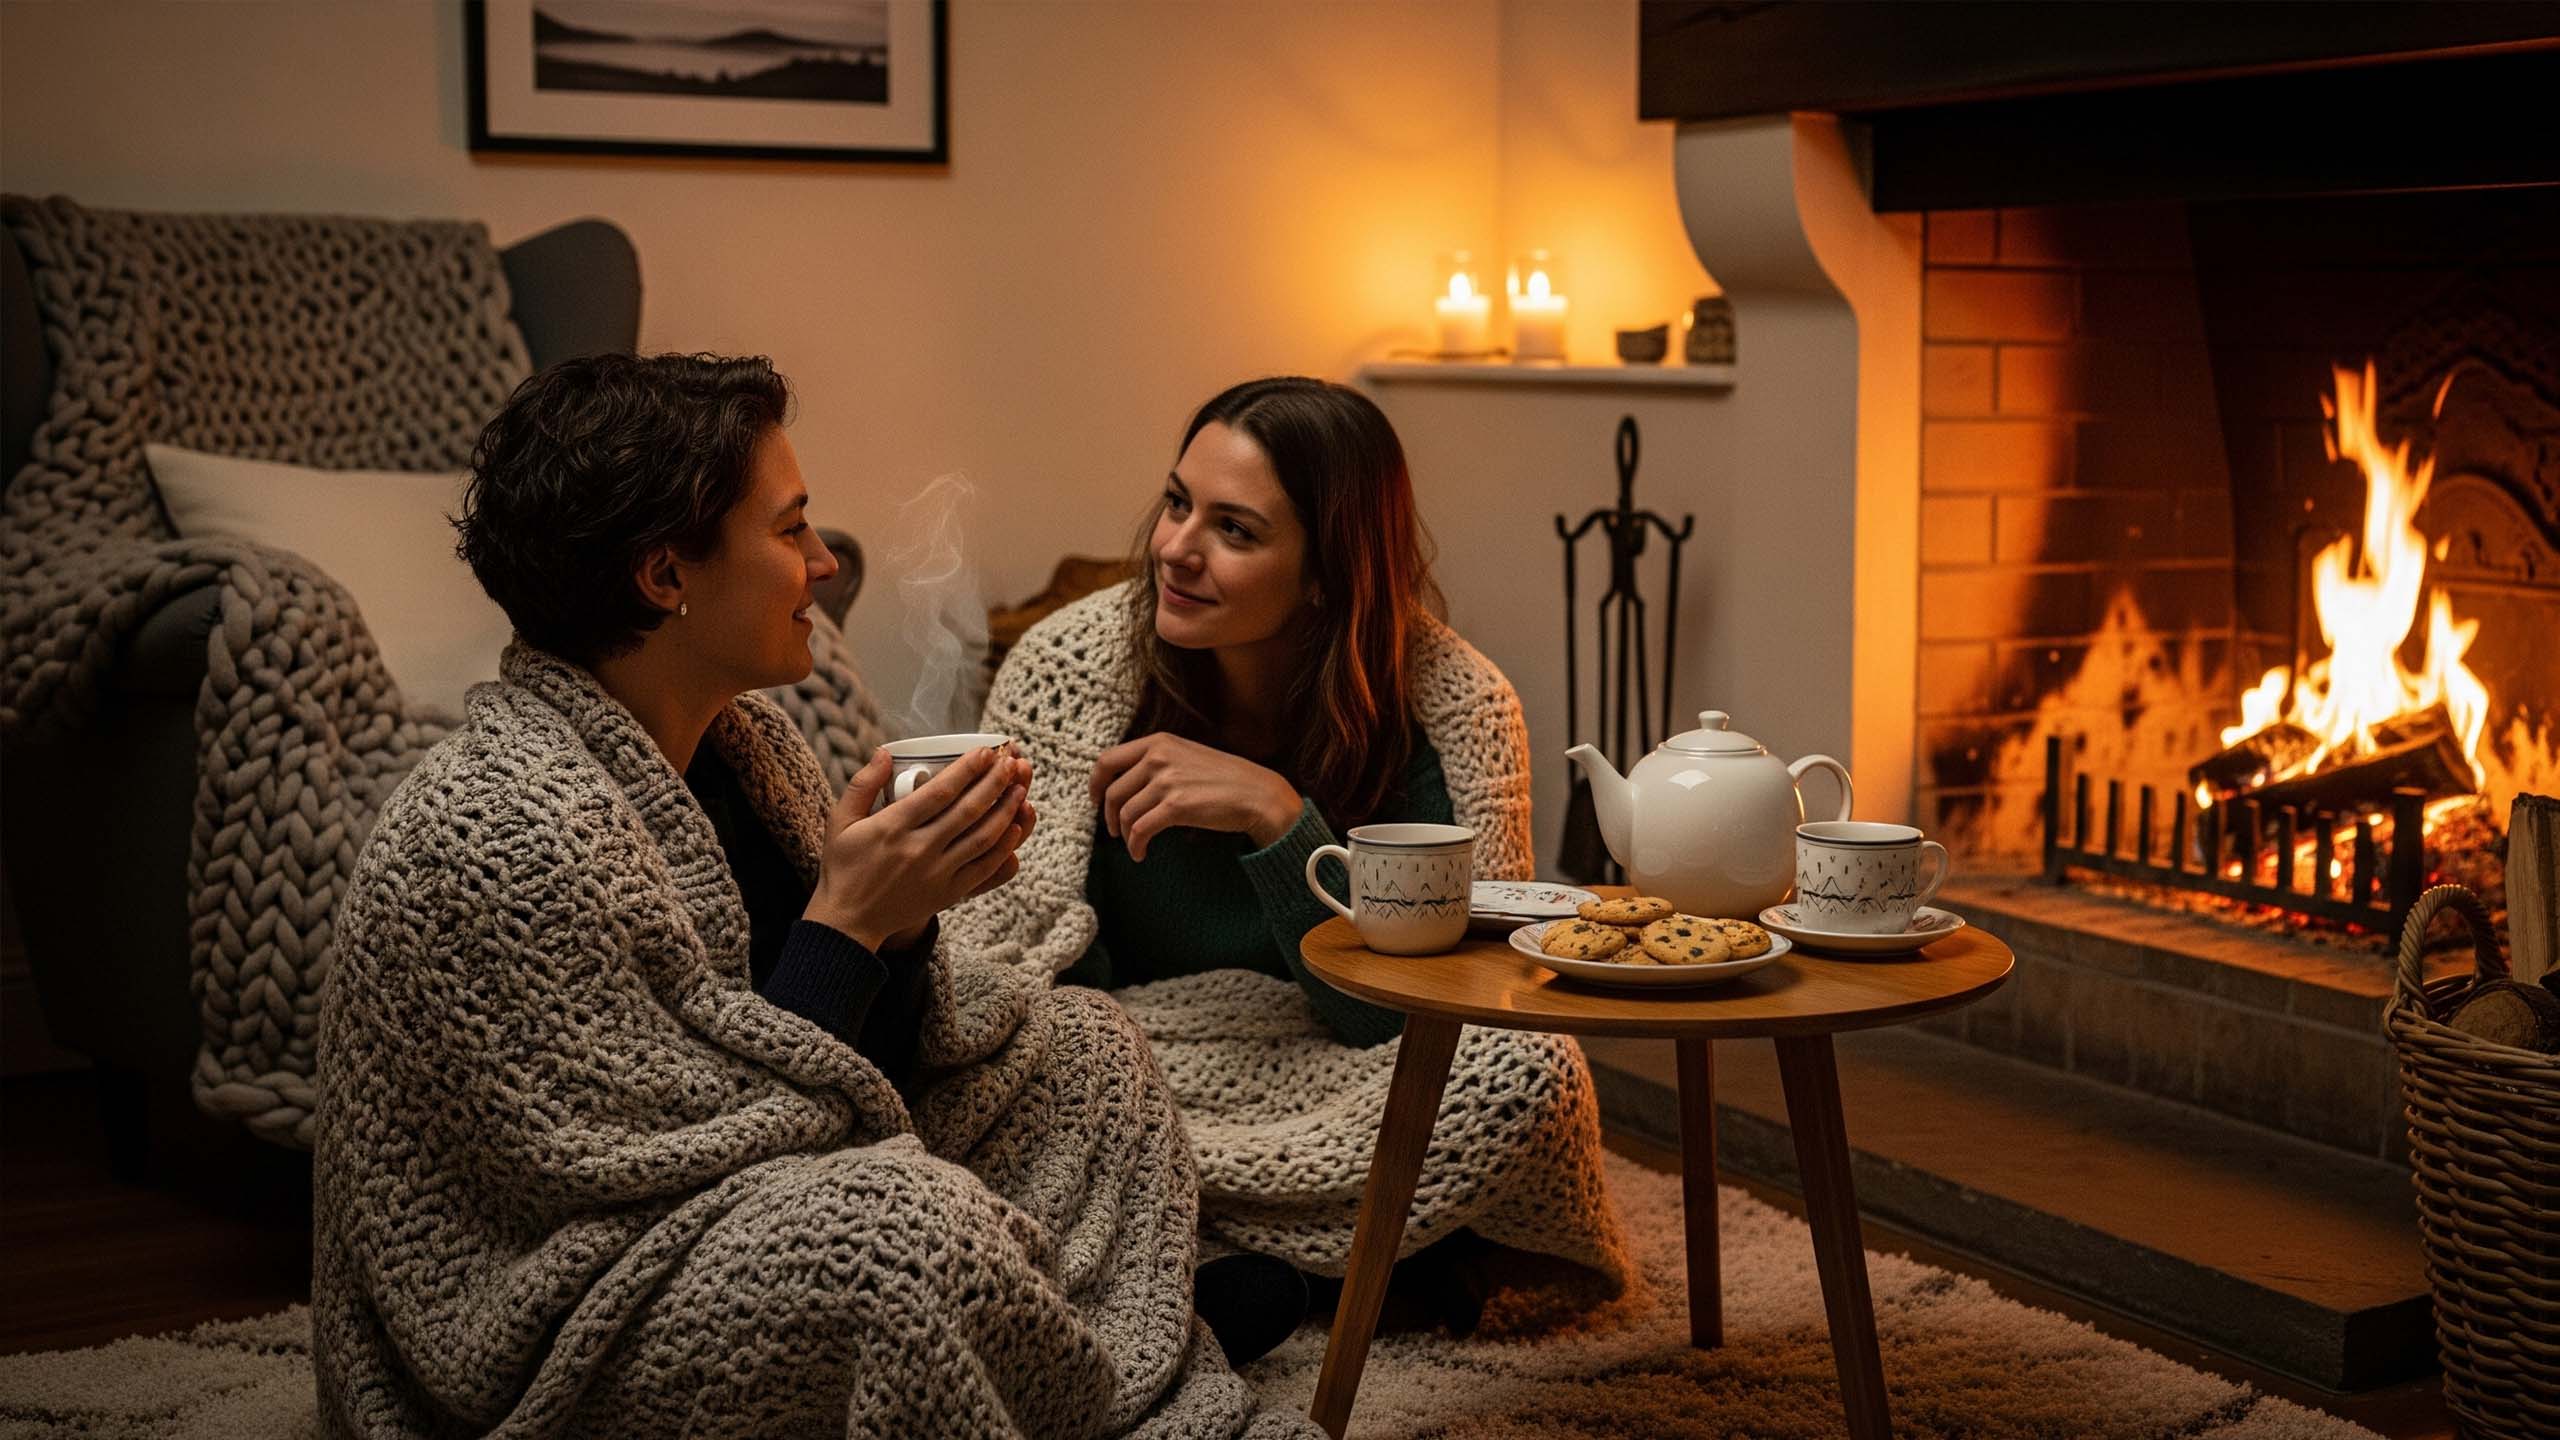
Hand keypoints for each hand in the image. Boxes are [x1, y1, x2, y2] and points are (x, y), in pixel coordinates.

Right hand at [804, 745, 1036, 950]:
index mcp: (892, 827)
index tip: (985, 752)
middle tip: (1011, 762)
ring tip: (1020, 789)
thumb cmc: (844, 867)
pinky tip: (1014, 829)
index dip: (967, 769)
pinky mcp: (947, 893)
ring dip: (1004, 811)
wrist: (848, 922)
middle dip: (994, 783)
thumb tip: (885, 752)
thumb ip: (862, 784)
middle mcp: (918, 849)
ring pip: (980, 837)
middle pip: (967, 810)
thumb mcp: (841, 821)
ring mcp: (936, 873)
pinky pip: (982, 867)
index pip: (940, 791)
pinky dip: (1002, 847)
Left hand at [1089, 733, 1300, 861]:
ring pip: (1124, 813)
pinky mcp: (1176, 806)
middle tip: (1115, 830)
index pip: (1107, 760)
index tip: (1096, 801)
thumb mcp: (1186, 755)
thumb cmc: (1224, 778)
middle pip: (1112, 791)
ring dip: (1125, 835)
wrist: (1257, 795)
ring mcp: (1167, 780)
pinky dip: (1135, 846)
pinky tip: (1141, 854)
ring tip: (1133, 844)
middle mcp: (1158, 757)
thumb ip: (1156, 761)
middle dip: (1108, 816)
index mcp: (1158, 741)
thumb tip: (1123, 783)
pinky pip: (1140, 830)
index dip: (1095, 784)